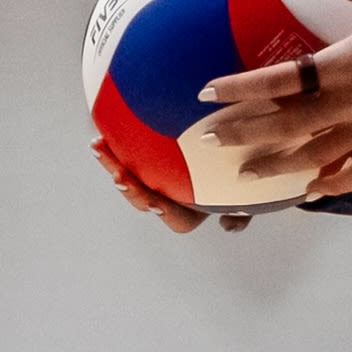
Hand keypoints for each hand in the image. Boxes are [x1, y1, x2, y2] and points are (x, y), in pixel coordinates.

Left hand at [93, 135, 245, 234]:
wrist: (254, 144)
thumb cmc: (252, 173)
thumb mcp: (254, 192)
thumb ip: (244, 211)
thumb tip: (229, 227)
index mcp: (198, 208)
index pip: (179, 219)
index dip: (166, 212)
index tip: (157, 203)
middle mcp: (176, 194)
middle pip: (146, 198)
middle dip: (130, 188)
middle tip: (118, 175)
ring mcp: (162, 174)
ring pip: (133, 174)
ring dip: (113, 162)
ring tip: (98, 147)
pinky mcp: (153, 152)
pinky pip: (131, 150)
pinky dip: (118, 141)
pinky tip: (105, 124)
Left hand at [195, 0, 351, 200]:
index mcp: (343, 65)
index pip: (277, 81)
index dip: (238, 89)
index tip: (207, 91)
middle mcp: (351, 102)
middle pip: (285, 127)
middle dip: (243, 133)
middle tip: (210, 138)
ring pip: (315, 157)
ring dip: (278, 166)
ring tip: (247, 174)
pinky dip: (335, 184)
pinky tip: (312, 189)